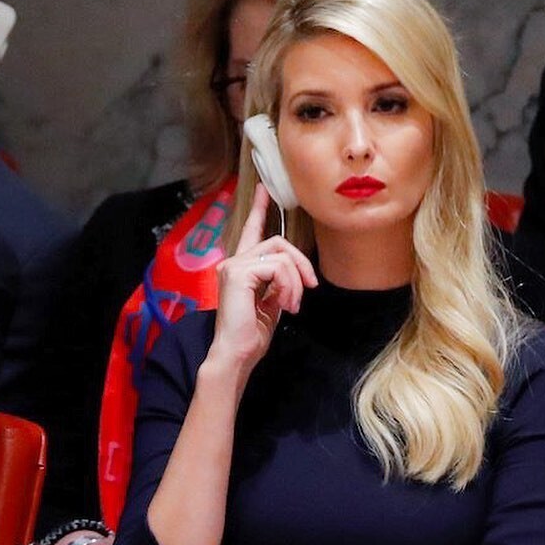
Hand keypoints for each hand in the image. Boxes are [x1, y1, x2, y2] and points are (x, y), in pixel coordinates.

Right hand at [211, 184, 316, 373]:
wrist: (237, 354)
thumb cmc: (251, 337)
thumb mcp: (272, 305)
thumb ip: (279, 284)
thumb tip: (295, 275)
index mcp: (240, 269)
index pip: (251, 232)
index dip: (260, 210)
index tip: (265, 190)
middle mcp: (233, 262)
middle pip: (278, 242)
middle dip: (301, 263)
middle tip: (311, 287)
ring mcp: (234, 266)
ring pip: (281, 254)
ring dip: (295, 281)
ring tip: (293, 305)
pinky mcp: (239, 272)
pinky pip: (278, 267)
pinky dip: (289, 285)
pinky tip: (285, 304)